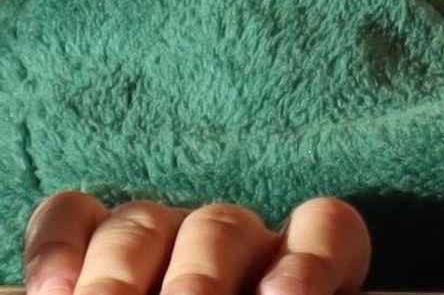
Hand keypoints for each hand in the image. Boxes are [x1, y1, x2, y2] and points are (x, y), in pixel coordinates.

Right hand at [23, 192, 370, 294]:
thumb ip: (277, 294)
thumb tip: (271, 290)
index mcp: (292, 269)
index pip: (326, 228)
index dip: (312, 256)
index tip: (285, 294)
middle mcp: (230, 242)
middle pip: (221, 228)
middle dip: (199, 276)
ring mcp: (160, 233)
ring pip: (141, 223)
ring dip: (120, 274)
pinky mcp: (90, 243)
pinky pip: (71, 217)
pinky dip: (57, 246)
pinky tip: (55, 291)